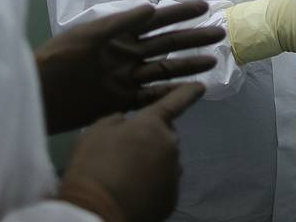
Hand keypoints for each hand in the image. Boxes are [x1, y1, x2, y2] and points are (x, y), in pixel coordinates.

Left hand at [35, 0, 224, 133]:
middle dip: (193, 38)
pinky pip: (152, 96)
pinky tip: (190, 90)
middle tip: (219, 34)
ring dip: (188, 65)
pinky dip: (170, 92)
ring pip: (164, 69)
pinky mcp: (121, 101)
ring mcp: (126, 78)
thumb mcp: (87, 35)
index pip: (156, 19)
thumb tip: (151, 8)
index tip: (204, 7)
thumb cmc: (57, 59)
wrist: (35, 94)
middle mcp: (127, 54)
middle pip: (167, 44)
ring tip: (212, 61)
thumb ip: (119, 23)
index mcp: (118, 33)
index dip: (180, 13)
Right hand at [58, 84, 202, 221]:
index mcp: (152, 124)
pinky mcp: (173, 196)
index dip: (187, 92)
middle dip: (152, 138)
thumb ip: (117, 121)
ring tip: (128, 175)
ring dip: (152, 162)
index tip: (201, 86)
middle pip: (165, 135)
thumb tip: (128, 123)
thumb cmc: (94, 166)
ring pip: (165, 160)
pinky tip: (135, 191)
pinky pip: (164, 183)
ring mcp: (174, 172)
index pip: (175, 102)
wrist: (98, 210)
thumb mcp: (96, 131)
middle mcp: (170, 145)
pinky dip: (153, 184)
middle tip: (128, 151)